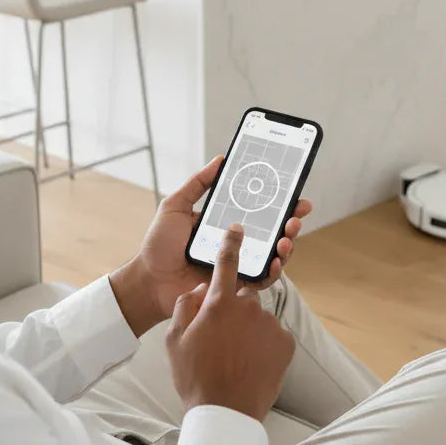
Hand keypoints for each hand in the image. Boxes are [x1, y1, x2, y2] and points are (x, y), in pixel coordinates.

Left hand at [123, 155, 312, 323]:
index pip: (259, 210)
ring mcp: (238, 265)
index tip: (293, 191)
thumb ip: (198, 183)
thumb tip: (221, 159)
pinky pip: (261, 280)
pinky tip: (275, 262)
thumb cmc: (159, 245)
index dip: (279, 202)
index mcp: (226, 223)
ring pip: (273, 255)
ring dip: (286, 245)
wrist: (149, 280)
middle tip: (296, 215)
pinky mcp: (236, 286)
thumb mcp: (176, 206)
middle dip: (290, 222)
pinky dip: (273, 272)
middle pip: (272, 232)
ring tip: (287, 238)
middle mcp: (237, 244)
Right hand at [165, 224, 295, 421]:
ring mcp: (269, 324)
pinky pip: (274, 335)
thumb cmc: (197, 378)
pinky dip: (265, 344)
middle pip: (243, 296)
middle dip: (235, 310)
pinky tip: (252, 363)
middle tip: (223, 338)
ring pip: (259, 318)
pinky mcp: (285, 342)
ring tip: (236, 357)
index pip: (226, 263)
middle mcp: (248, 307)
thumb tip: (198, 290)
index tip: (238, 229)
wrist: (227, 412)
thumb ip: (185, 307)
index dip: (232, 243)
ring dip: (249, 330)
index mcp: (219, 303)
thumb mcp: (175, 340)